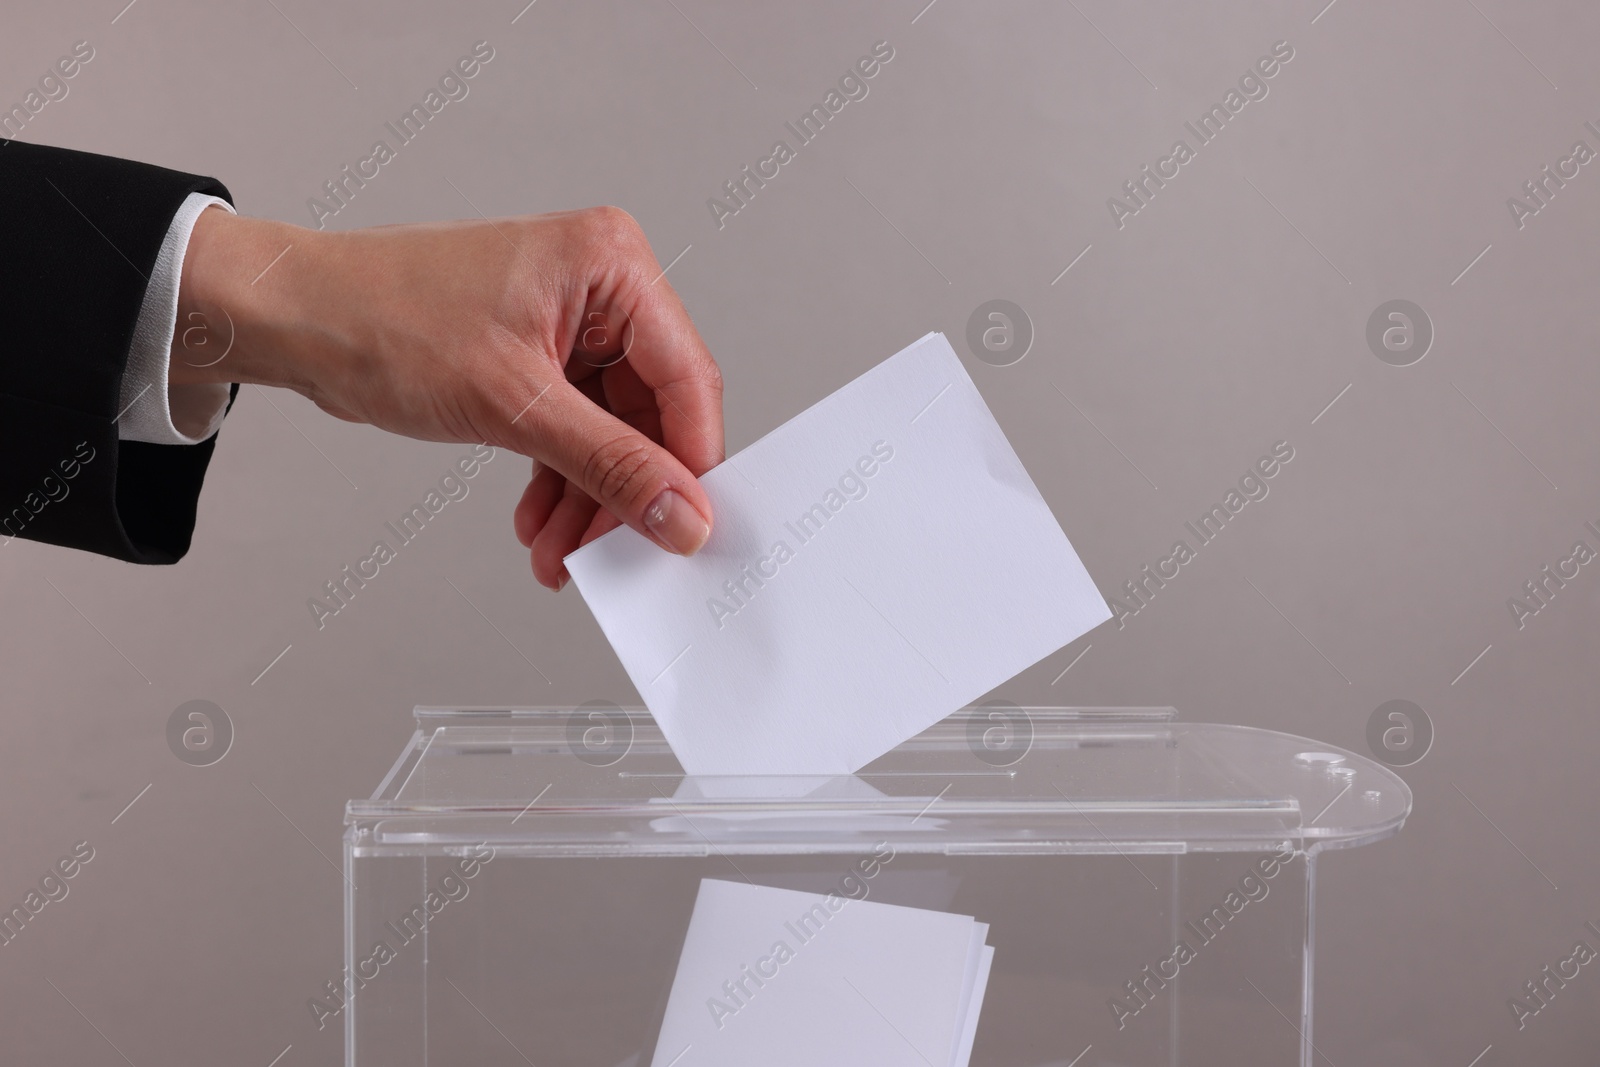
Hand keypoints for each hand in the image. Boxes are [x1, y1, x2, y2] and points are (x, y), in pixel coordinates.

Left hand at [171, 205, 723, 589]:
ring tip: (559, 553)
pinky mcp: (538, 357)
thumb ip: (610, 464)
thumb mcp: (513, 404)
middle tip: (609, 552)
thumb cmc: (383, 318)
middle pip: (649, 413)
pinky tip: (539, 524)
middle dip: (622, 491)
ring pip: (609, 433)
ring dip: (586, 498)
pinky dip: (557, 479)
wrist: (296, 318)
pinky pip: (571, 430)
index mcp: (610, 264)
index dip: (689, 461)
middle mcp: (599, 286)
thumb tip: (680, 513)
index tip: (686, 528)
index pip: (685, 377)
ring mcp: (569, 323)